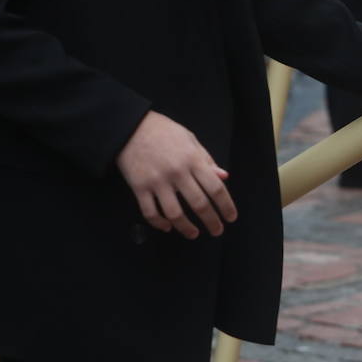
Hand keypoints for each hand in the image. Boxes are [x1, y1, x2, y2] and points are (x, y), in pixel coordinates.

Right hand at [116, 111, 236, 238]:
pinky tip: (168, 227)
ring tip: (194, 234)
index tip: (231, 217)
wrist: (131, 127)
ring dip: (186, 228)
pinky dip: (160, 223)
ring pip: (175, 214)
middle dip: (211, 221)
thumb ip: (207, 160)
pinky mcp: (139, 188)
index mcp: (193, 159)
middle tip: (217, 231)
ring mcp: (157, 182)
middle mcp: (177, 173)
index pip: (215, 188)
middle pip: (199, 204)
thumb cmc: (164, 132)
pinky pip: (150, 212)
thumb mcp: (190, 140)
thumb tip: (224, 178)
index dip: (226, 206)